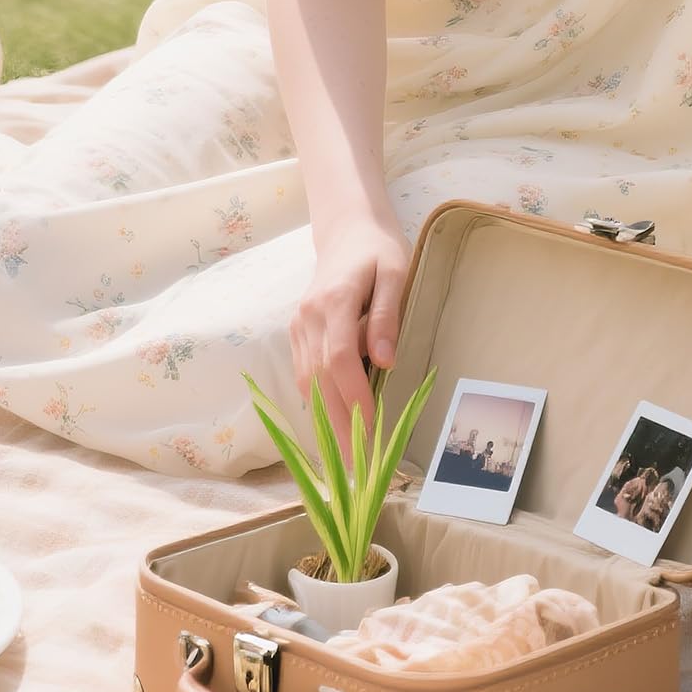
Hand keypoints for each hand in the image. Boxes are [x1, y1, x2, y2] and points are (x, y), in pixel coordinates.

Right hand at [291, 196, 410, 452]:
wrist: (347, 228)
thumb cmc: (378, 248)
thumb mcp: (395, 271)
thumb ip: (386, 315)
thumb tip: (385, 360)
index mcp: (333, 301)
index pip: (340, 359)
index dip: (354, 397)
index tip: (371, 429)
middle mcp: (309, 316)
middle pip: (318, 379)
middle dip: (337, 423)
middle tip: (356, 463)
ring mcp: (298, 324)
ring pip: (306, 380)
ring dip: (325, 418)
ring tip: (345, 453)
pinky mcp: (297, 330)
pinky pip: (302, 371)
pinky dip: (316, 400)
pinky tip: (331, 422)